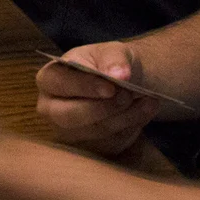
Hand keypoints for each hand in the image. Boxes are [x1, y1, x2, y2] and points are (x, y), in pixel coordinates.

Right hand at [36, 41, 163, 156]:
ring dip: (126, 117)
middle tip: (129, 95)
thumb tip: (120, 75)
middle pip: (70, 116)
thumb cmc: (108, 64)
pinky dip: (132, 127)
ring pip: (96, 131)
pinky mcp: (90, 148)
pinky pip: (112, 143)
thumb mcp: (111, 51)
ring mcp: (69, 132)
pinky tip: (145, 111)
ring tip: (149, 100)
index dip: (85, 87)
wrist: (123, 83)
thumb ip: (113, 59)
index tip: (112, 87)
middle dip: (104, 107)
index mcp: (49, 79)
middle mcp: (51, 109)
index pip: (59, 85)